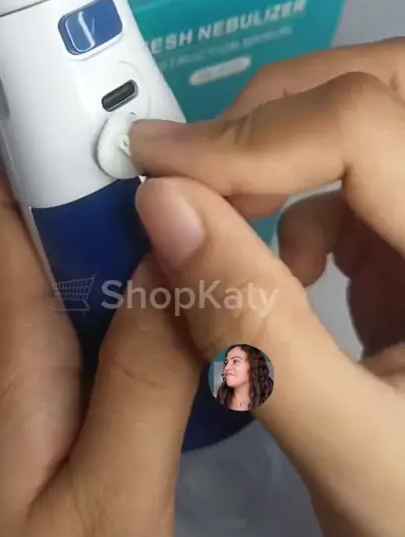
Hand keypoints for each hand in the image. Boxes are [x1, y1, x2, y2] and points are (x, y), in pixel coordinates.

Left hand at [0, 168, 199, 536]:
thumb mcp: (109, 500)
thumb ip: (143, 381)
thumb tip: (177, 256)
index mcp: (9, 358)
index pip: (0, 216)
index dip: (49, 151)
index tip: (128, 121)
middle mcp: (18, 356)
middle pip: (51, 239)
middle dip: (121, 197)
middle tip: (212, 180)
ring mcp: (42, 390)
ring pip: (87, 288)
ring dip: (147, 255)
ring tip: (223, 235)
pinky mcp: (68, 420)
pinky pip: (107, 339)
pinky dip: (153, 314)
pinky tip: (203, 320)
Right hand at [130, 38, 404, 536]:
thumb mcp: (349, 447)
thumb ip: (257, 329)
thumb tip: (163, 207)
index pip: (366, 127)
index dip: (253, 137)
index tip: (155, 171)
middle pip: (381, 90)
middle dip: (275, 111)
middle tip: (193, 167)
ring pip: (360, 124)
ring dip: (278, 155)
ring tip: (222, 218)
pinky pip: (350, 184)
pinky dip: (295, 206)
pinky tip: (287, 269)